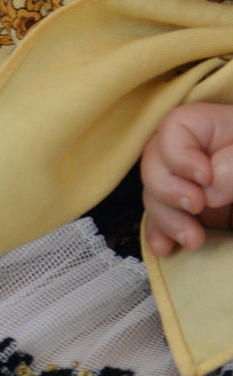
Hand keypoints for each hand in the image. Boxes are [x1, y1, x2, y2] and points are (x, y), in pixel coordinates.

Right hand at [143, 102, 232, 255]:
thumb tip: (210, 187)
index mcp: (220, 129)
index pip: (174, 128)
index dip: (178, 153)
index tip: (204, 178)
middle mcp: (201, 154)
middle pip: (155, 162)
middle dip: (167, 190)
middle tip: (197, 207)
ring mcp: (197, 185)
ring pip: (155, 194)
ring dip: (165, 218)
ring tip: (192, 239)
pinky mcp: (199, 213)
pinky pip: (165, 217)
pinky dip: (161, 233)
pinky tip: (166, 248)